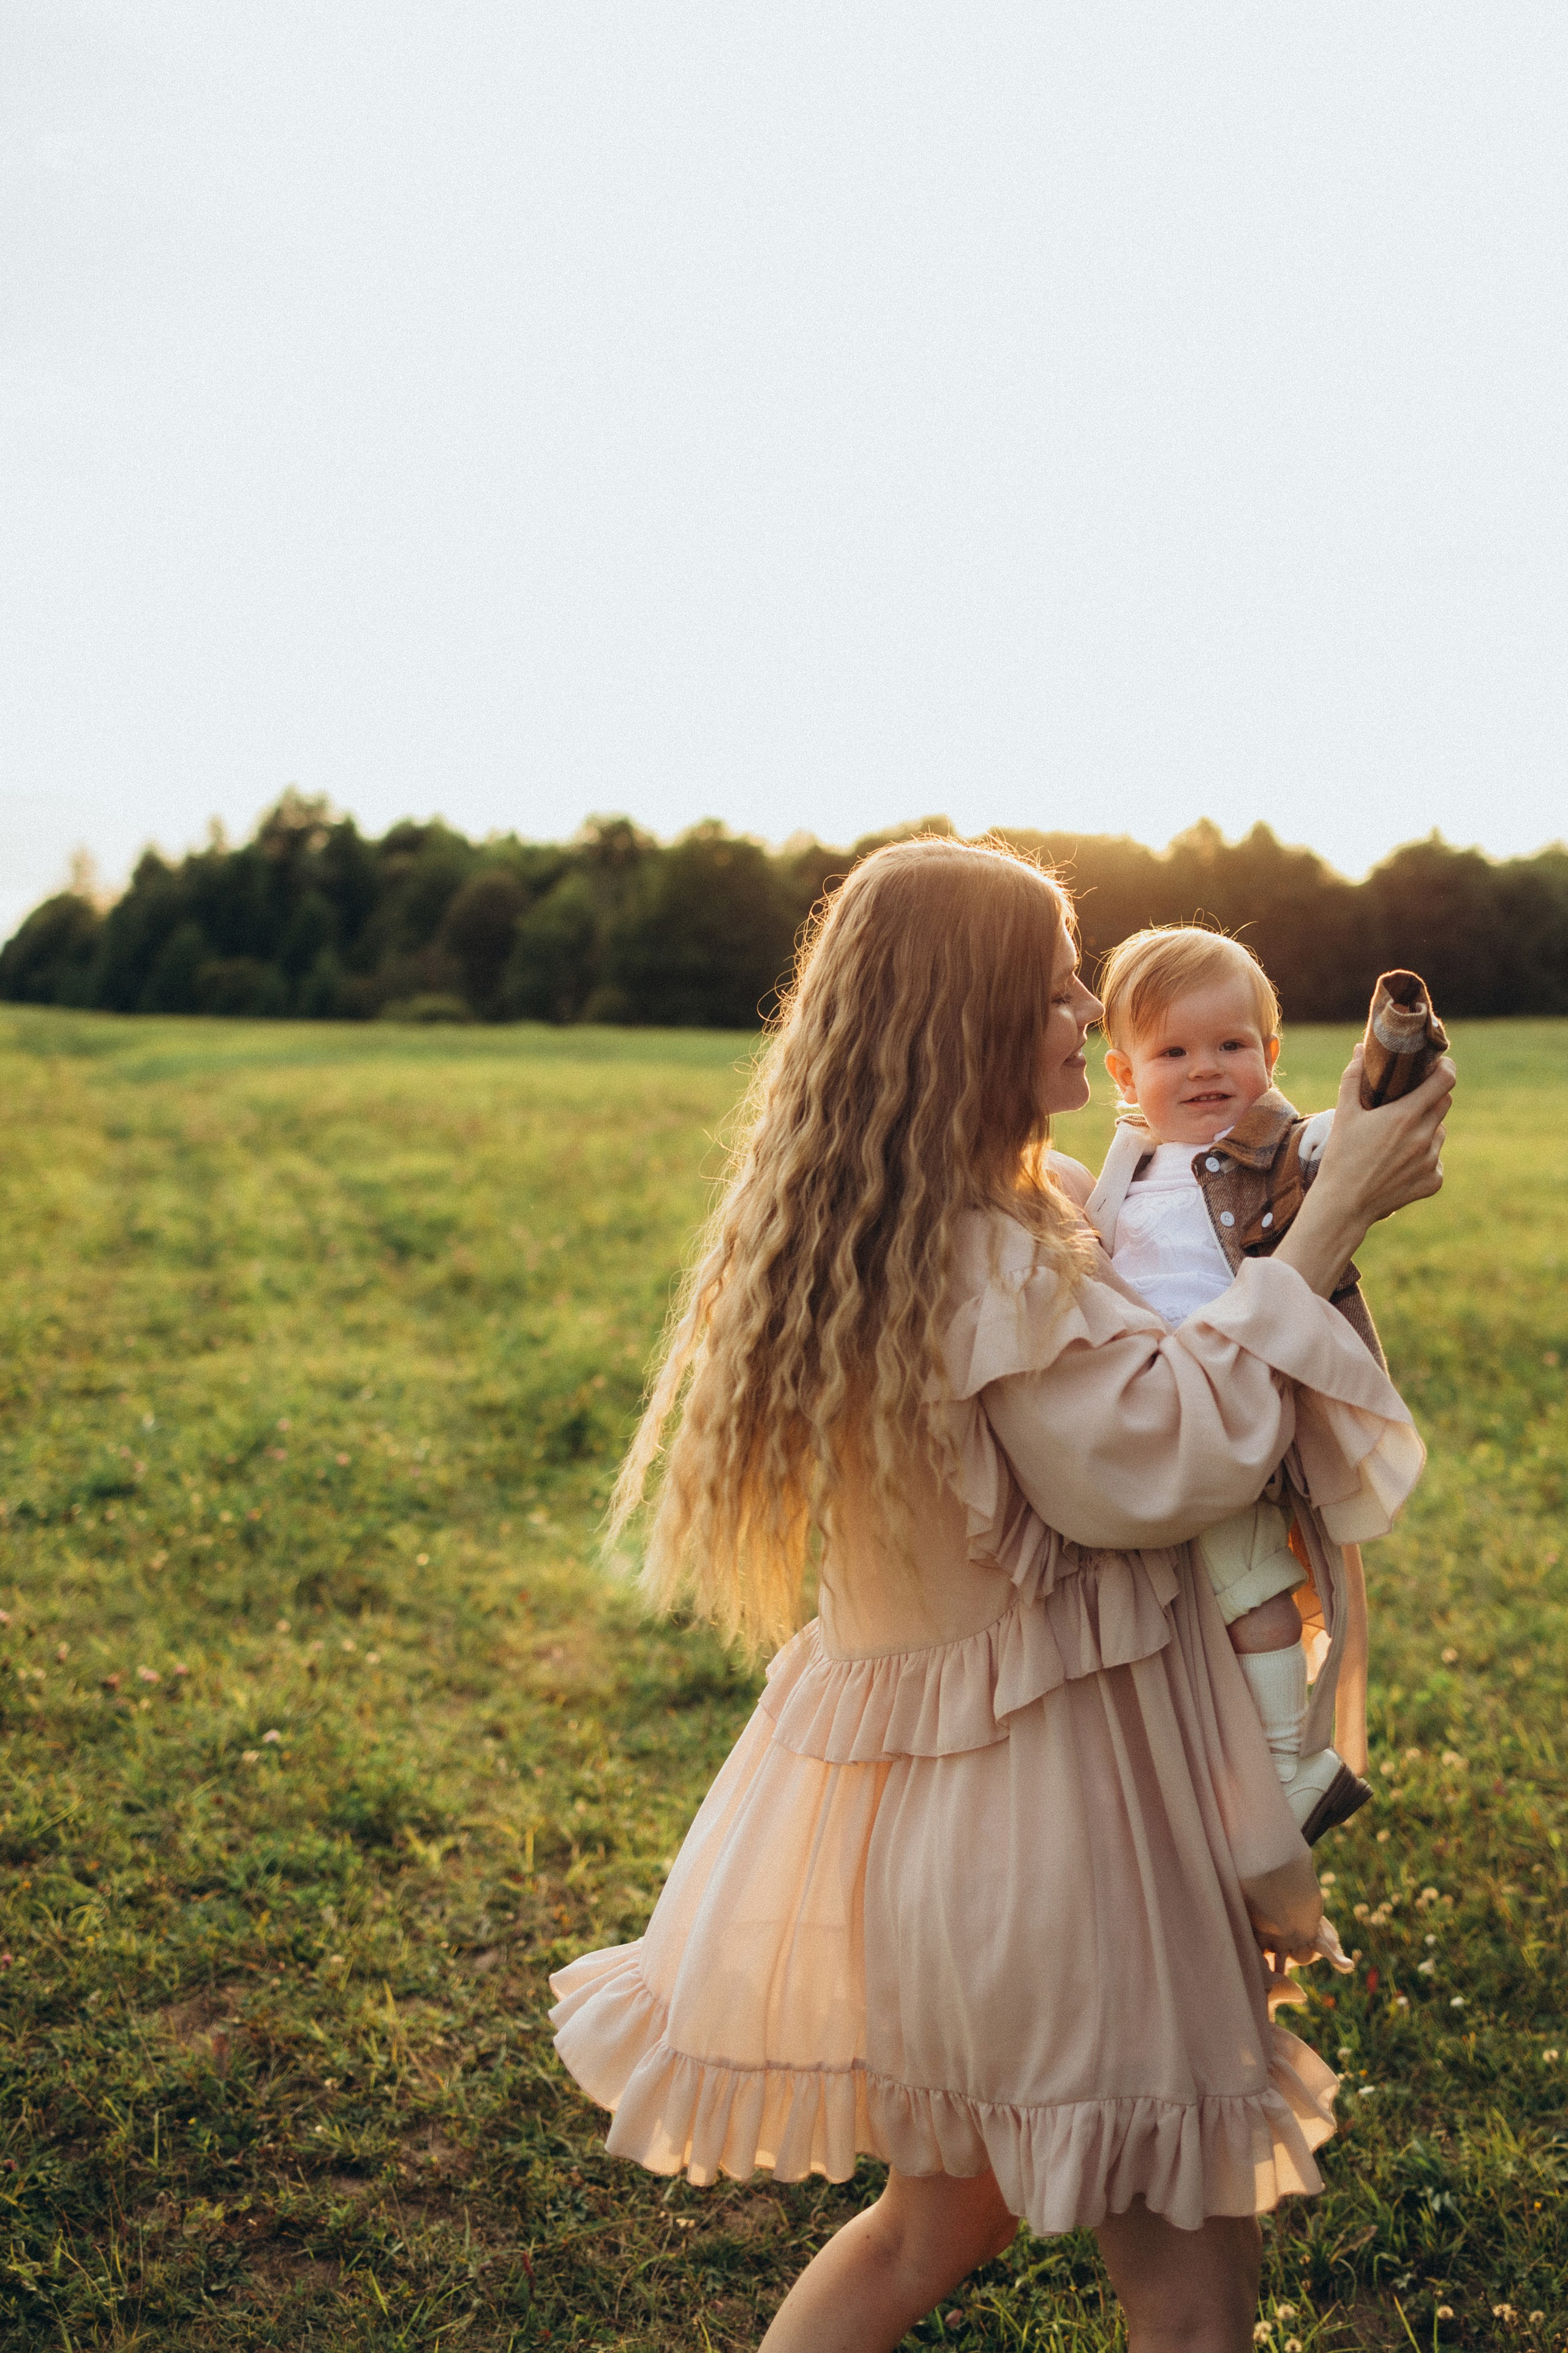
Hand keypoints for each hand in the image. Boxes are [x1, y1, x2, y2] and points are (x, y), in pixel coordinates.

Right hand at [1313, 1046, 1454, 1226]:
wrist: (1344, 1204)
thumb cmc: (1341, 1156)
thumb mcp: (1344, 1114)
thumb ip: (1354, 1078)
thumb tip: (1360, 1049)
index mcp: (1405, 1116)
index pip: (1445, 1081)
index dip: (1446, 1068)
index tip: (1439, 1065)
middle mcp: (1424, 1137)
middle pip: (1444, 1103)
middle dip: (1431, 1098)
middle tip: (1410, 1102)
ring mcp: (1431, 1161)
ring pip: (1440, 1133)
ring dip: (1427, 1129)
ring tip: (1399, 1138)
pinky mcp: (1433, 1181)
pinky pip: (1437, 1160)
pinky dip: (1424, 1158)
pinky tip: (1400, 1164)